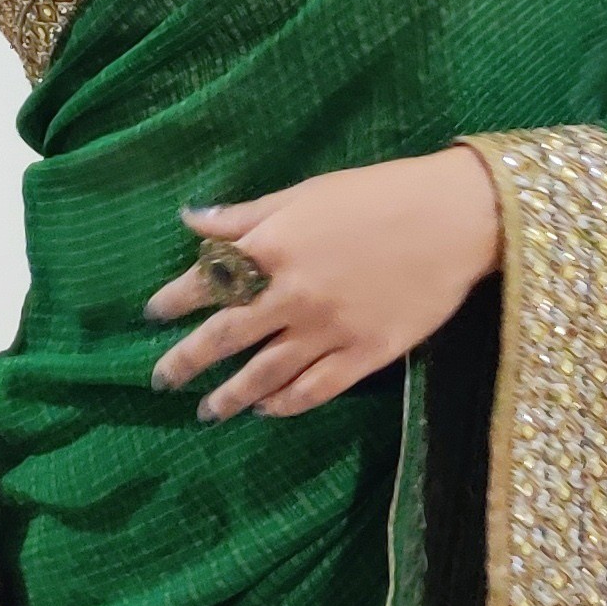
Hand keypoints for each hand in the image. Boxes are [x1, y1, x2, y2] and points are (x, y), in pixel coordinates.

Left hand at [144, 148, 502, 421]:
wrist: (453, 219)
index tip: (153, 315)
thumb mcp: (305, 193)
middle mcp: (292, 296)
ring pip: (265, 375)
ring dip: (230, 396)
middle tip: (162, 380)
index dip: (174, 300)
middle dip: (187, 362)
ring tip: (209, 411)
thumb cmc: (378, 195)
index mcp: (273, 249)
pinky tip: (267, 411)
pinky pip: (315, 390)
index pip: (207, 281)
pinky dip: (285, 405)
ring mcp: (328, 331)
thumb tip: (190, 219)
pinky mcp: (364, 355)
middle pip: (226, 337)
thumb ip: (246, 216)